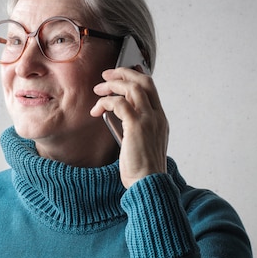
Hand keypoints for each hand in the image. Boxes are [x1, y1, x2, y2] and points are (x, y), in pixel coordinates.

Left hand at [91, 67, 168, 187]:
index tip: (121, 75)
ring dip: (112, 85)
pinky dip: (106, 102)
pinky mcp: (136, 126)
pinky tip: (97, 110)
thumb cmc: (142, 169)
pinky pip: (119, 103)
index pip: (151, 88)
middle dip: (123, 73)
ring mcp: (148, 120)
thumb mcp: (141, 143)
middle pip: (144, 81)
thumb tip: (116, 115)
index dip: (135, 77)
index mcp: (160, 119)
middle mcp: (157, 116)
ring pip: (132, 88)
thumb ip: (133, 127)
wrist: (148, 184)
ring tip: (98, 90)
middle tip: (106, 75)